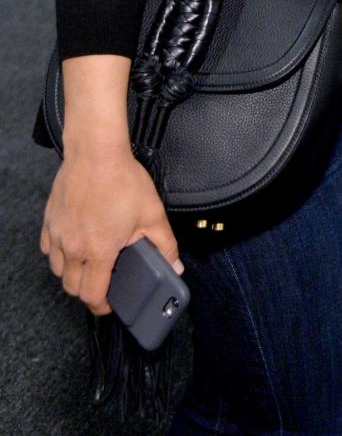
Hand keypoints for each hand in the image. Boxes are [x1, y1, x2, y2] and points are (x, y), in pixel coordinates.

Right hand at [40, 151, 181, 314]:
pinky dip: (59, 253)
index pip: (92, 295)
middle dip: (87, 292)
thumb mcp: (153, 213)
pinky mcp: (50, 220)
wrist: (96, 152)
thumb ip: (165, 245)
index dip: (101, 306)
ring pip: (58, 270)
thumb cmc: (123, 180)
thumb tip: (174, 268)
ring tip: (89, 263)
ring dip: (72, 273)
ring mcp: (59, 234)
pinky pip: (48, 248)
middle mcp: (74, 248)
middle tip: (103, 283)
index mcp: (99, 251)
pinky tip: (73, 244)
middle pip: (72, 287)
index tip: (110, 304)